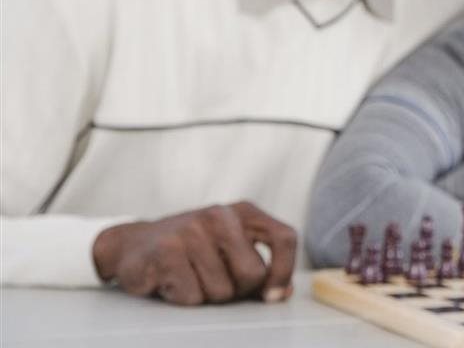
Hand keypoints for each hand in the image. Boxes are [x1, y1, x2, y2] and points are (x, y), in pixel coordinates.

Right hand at [92, 201, 296, 305]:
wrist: (133, 245)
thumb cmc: (191, 251)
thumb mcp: (231, 251)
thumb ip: (262, 270)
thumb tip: (282, 292)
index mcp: (243, 212)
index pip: (284, 238)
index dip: (283, 271)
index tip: (271, 295)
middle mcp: (219, 215)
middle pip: (253, 274)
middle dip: (238, 290)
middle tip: (215, 281)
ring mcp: (190, 230)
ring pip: (221, 292)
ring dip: (206, 295)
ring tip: (189, 277)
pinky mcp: (165, 251)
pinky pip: (192, 297)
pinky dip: (183, 299)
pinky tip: (170, 281)